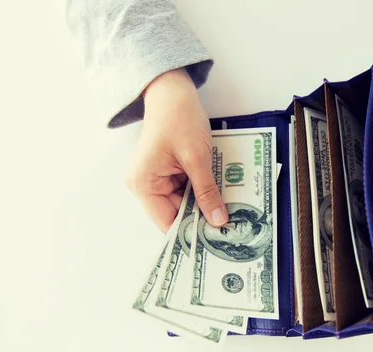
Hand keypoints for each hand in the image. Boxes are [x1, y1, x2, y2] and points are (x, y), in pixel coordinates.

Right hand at [126, 68, 227, 232]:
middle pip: (176, 213)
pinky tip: (217, 191)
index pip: (167, 222)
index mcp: (143, 184)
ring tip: (226, 207)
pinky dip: (201, 190)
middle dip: (201, 216)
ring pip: (184, 203)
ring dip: (203, 202)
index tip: (215, 239)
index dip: (191, 231)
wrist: (173, 92)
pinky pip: (185, 190)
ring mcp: (155, 179)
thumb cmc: (178, 118)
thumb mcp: (196, 158)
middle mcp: (144, 185)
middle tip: (228, 224)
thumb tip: (218, 220)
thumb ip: (207, 192)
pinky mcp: (166, 173)